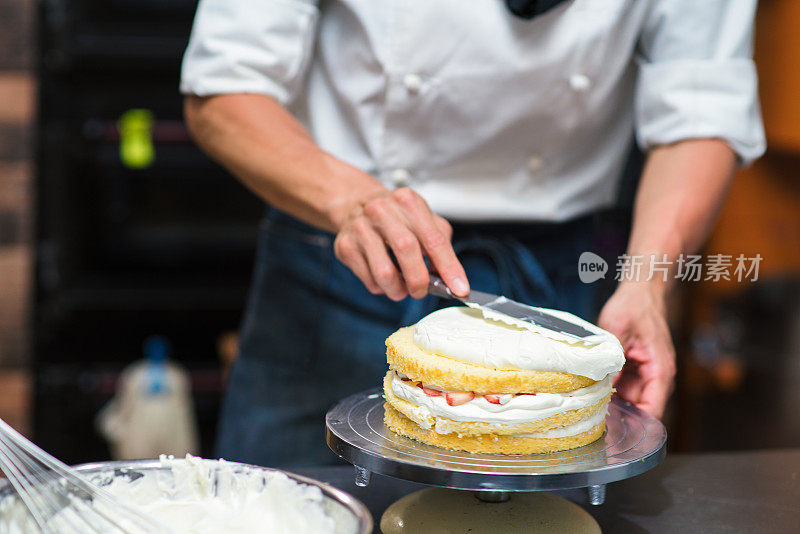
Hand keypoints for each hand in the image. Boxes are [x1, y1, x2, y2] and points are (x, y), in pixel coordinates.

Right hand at [333, 187, 469, 300]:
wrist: (355, 203)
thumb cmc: (396, 217)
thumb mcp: (422, 219)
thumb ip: (440, 245)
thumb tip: (451, 278)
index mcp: (408, 202)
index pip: (434, 239)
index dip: (449, 267)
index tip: (460, 289)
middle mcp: (382, 211)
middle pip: (407, 250)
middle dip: (419, 280)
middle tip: (421, 291)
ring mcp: (361, 227)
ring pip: (384, 271)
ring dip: (398, 289)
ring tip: (401, 290)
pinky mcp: (345, 245)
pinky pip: (368, 278)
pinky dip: (380, 287)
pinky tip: (384, 280)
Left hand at [597, 282, 675, 418]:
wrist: (640, 291)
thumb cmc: (634, 306)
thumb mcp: (617, 330)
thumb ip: (612, 360)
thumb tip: (602, 387)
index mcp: (660, 369)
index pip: (654, 408)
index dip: (637, 424)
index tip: (617, 433)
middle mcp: (657, 375)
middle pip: (641, 407)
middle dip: (621, 416)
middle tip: (594, 423)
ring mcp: (647, 372)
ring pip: (631, 398)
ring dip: (614, 403)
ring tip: (590, 407)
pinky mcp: (637, 368)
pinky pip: (625, 386)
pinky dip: (612, 390)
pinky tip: (594, 390)